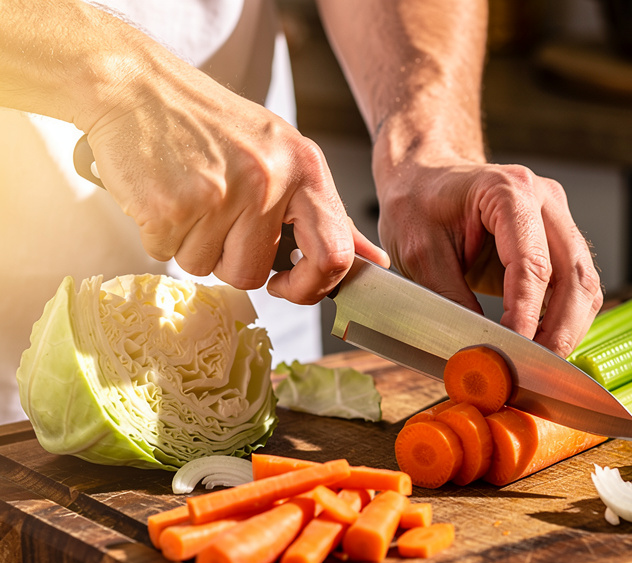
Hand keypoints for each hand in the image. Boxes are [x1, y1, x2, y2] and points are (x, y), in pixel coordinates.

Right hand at [82, 47, 387, 303]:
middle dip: (230, 261)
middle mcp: (269, 181)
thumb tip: (373, 260)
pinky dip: (162, 236)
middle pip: (253, 274)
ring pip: (209, 269)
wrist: (136, 85)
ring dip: (193, 246)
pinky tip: (164, 194)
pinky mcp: (173, 206)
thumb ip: (326, 214)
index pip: (335, 255)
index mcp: (305, 169)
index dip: (312, 287)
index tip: (287, 284)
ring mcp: (220, 194)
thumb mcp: (282, 156)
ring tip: (189, 198)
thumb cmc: (209, 123)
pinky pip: (169, 256)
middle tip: (216, 219)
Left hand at [376, 160, 602, 357]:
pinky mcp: (559, 239)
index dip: (527, 314)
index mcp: (508, 190)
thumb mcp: (418, 254)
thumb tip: (478, 351)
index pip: (533, 264)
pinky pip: (576, 285)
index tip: (515, 352)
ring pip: (585, 283)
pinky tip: (544, 343)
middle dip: (560, 330)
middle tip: (536, 371)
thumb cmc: (416, 204)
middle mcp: (545, 200)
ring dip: (569, 328)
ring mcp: (557, 218)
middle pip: (575, 275)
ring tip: (540, 364)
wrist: (423, 177)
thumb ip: (450, 301)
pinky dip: (565, 318)